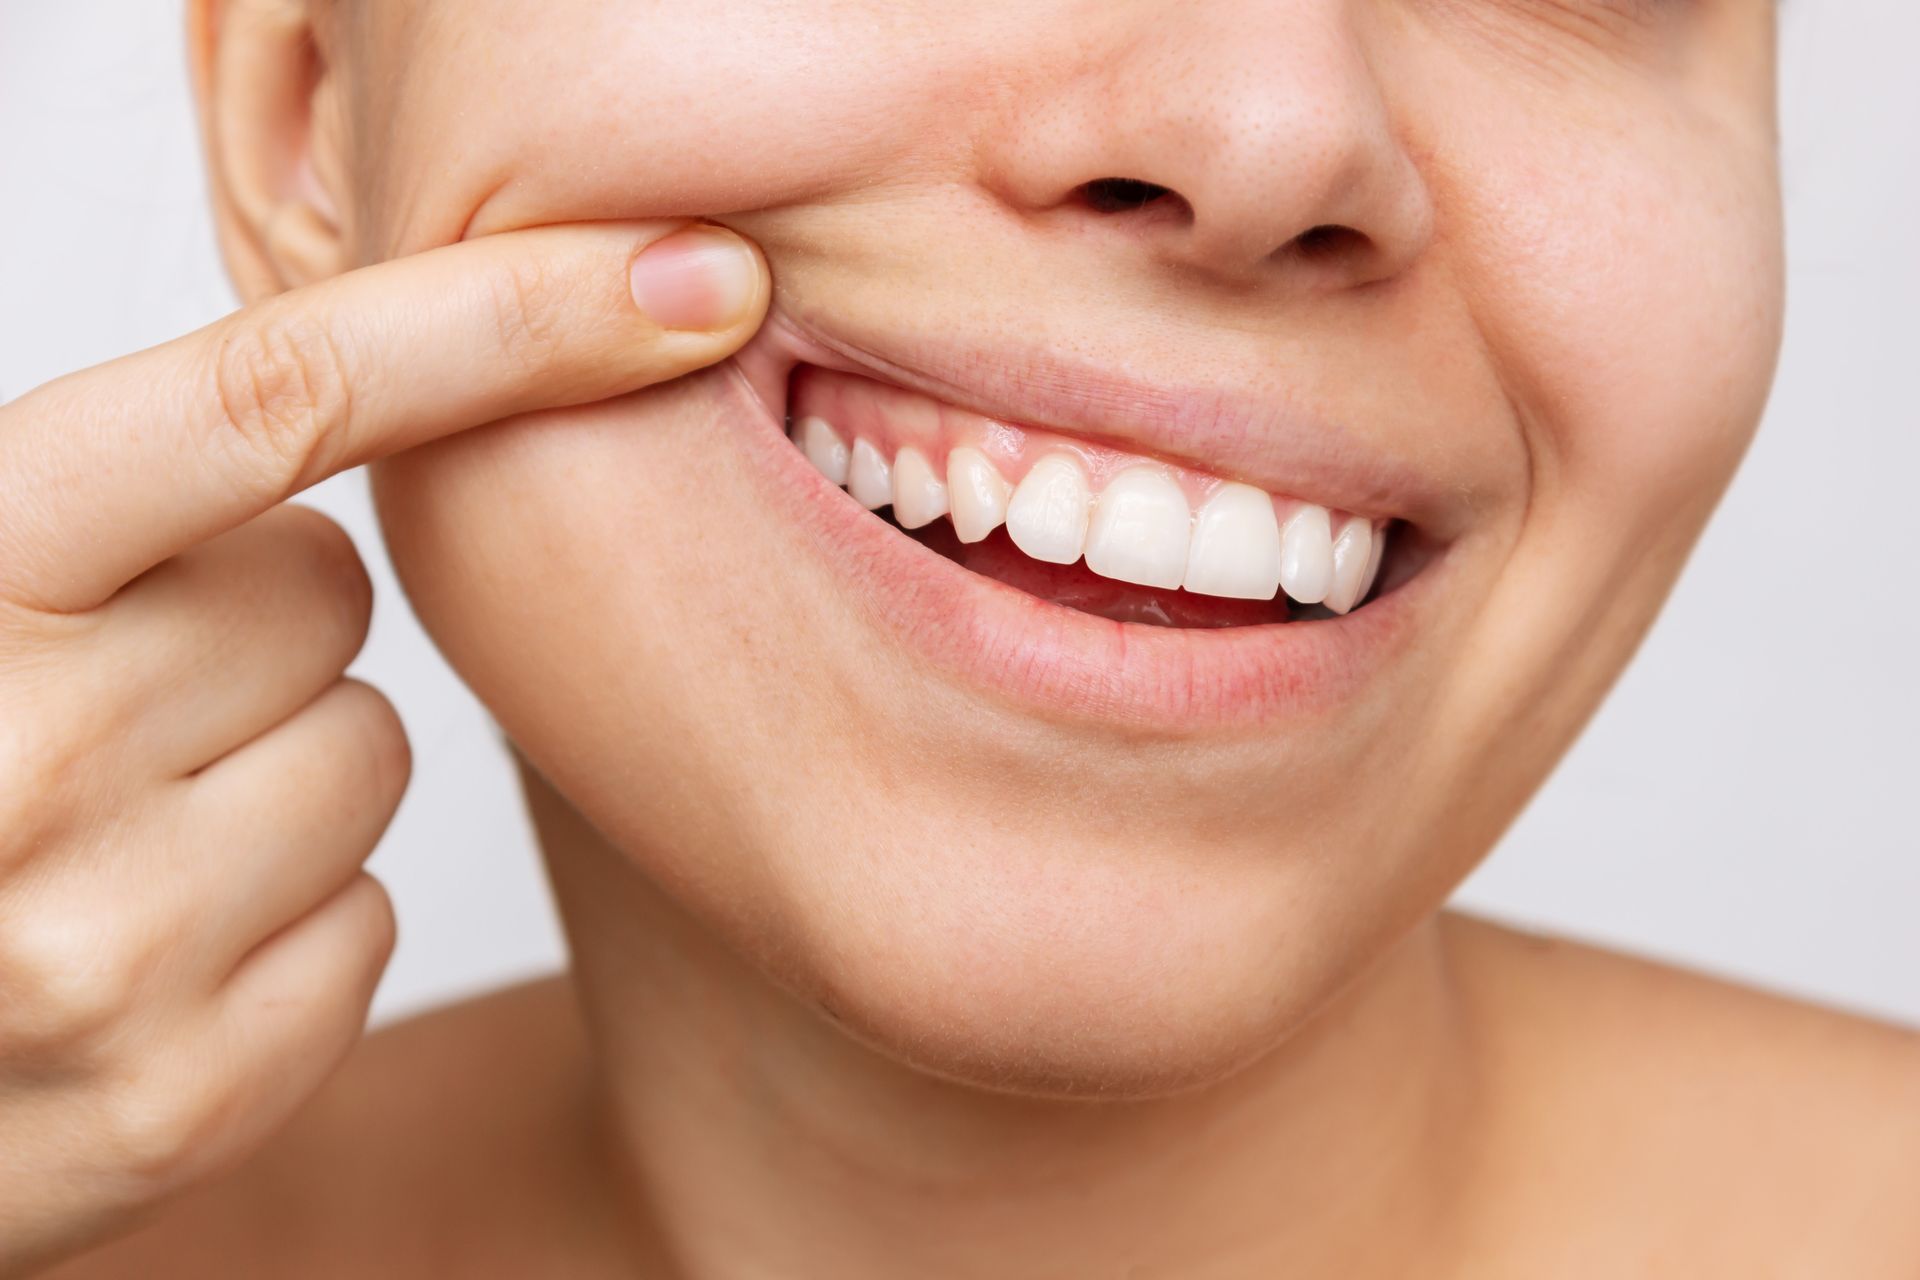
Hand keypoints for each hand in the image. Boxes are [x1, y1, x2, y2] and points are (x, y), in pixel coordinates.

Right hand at [0, 220, 768, 1274]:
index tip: (695, 273)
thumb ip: (137, 482)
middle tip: (117, 696)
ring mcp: (98, 950)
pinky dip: (287, 920)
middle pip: (333, 597)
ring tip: (114, 829)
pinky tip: (149, 944)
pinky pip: (367, 922)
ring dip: (276, 774)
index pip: (281, 392)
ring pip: (370, 760)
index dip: (508, 316)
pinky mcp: (180, 1098)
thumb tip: (460, 357)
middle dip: (255, 626)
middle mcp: (15, 758)